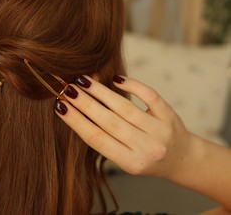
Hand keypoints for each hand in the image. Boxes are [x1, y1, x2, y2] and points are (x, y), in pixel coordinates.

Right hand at [55, 75, 193, 177]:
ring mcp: (159, 131)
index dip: (76, 121)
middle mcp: (146, 148)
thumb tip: (78, 107)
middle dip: (84, 103)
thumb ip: (106, 138)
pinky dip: (132, 85)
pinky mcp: (169, 116)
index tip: (60, 106)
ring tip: (83, 80)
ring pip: (125, 107)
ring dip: (101, 92)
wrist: (181, 159)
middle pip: (108, 122)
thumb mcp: (125, 158)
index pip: (97, 139)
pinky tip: (116, 79)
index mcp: (130, 162)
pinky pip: (149, 96)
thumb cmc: (145, 157)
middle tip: (67, 89)